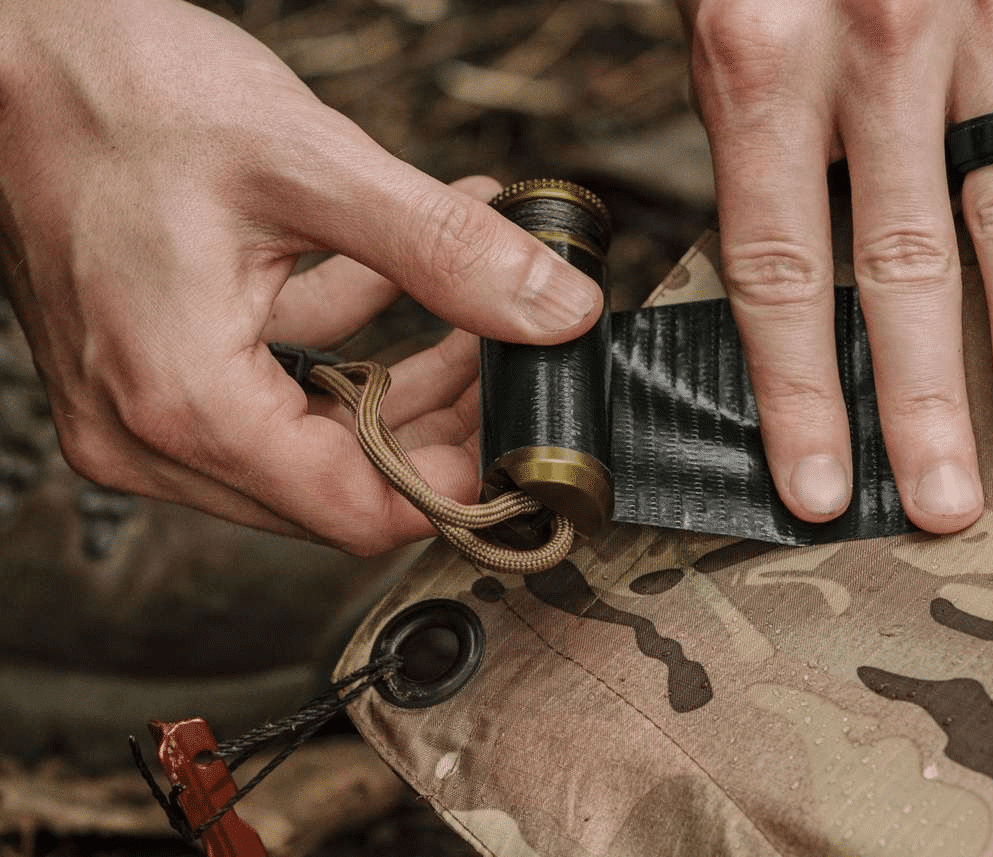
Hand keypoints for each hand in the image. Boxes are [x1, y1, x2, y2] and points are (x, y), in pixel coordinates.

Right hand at [0, 0, 601, 554]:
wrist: (9, 47)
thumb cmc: (120, 90)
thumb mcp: (308, 165)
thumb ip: (444, 249)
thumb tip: (554, 312)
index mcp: (185, 402)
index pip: (358, 510)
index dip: (460, 482)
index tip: (521, 434)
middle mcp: (149, 431)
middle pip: (340, 484)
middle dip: (441, 425)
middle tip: (511, 355)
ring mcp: (141, 406)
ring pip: (313, 439)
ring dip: (404, 382)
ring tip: (477, 308)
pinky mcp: (150, 368)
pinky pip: (273, 386)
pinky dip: (345, 340)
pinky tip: (399, 269)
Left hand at [680, 0, 992, 531]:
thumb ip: (744, 111)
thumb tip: (768, 251)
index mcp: (760, 56)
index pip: (779, 268)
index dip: (796, 392)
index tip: (814, 489)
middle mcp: (876, 45)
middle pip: (903, 264)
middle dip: (920, 400)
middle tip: (939, 509)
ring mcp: (989, 12)